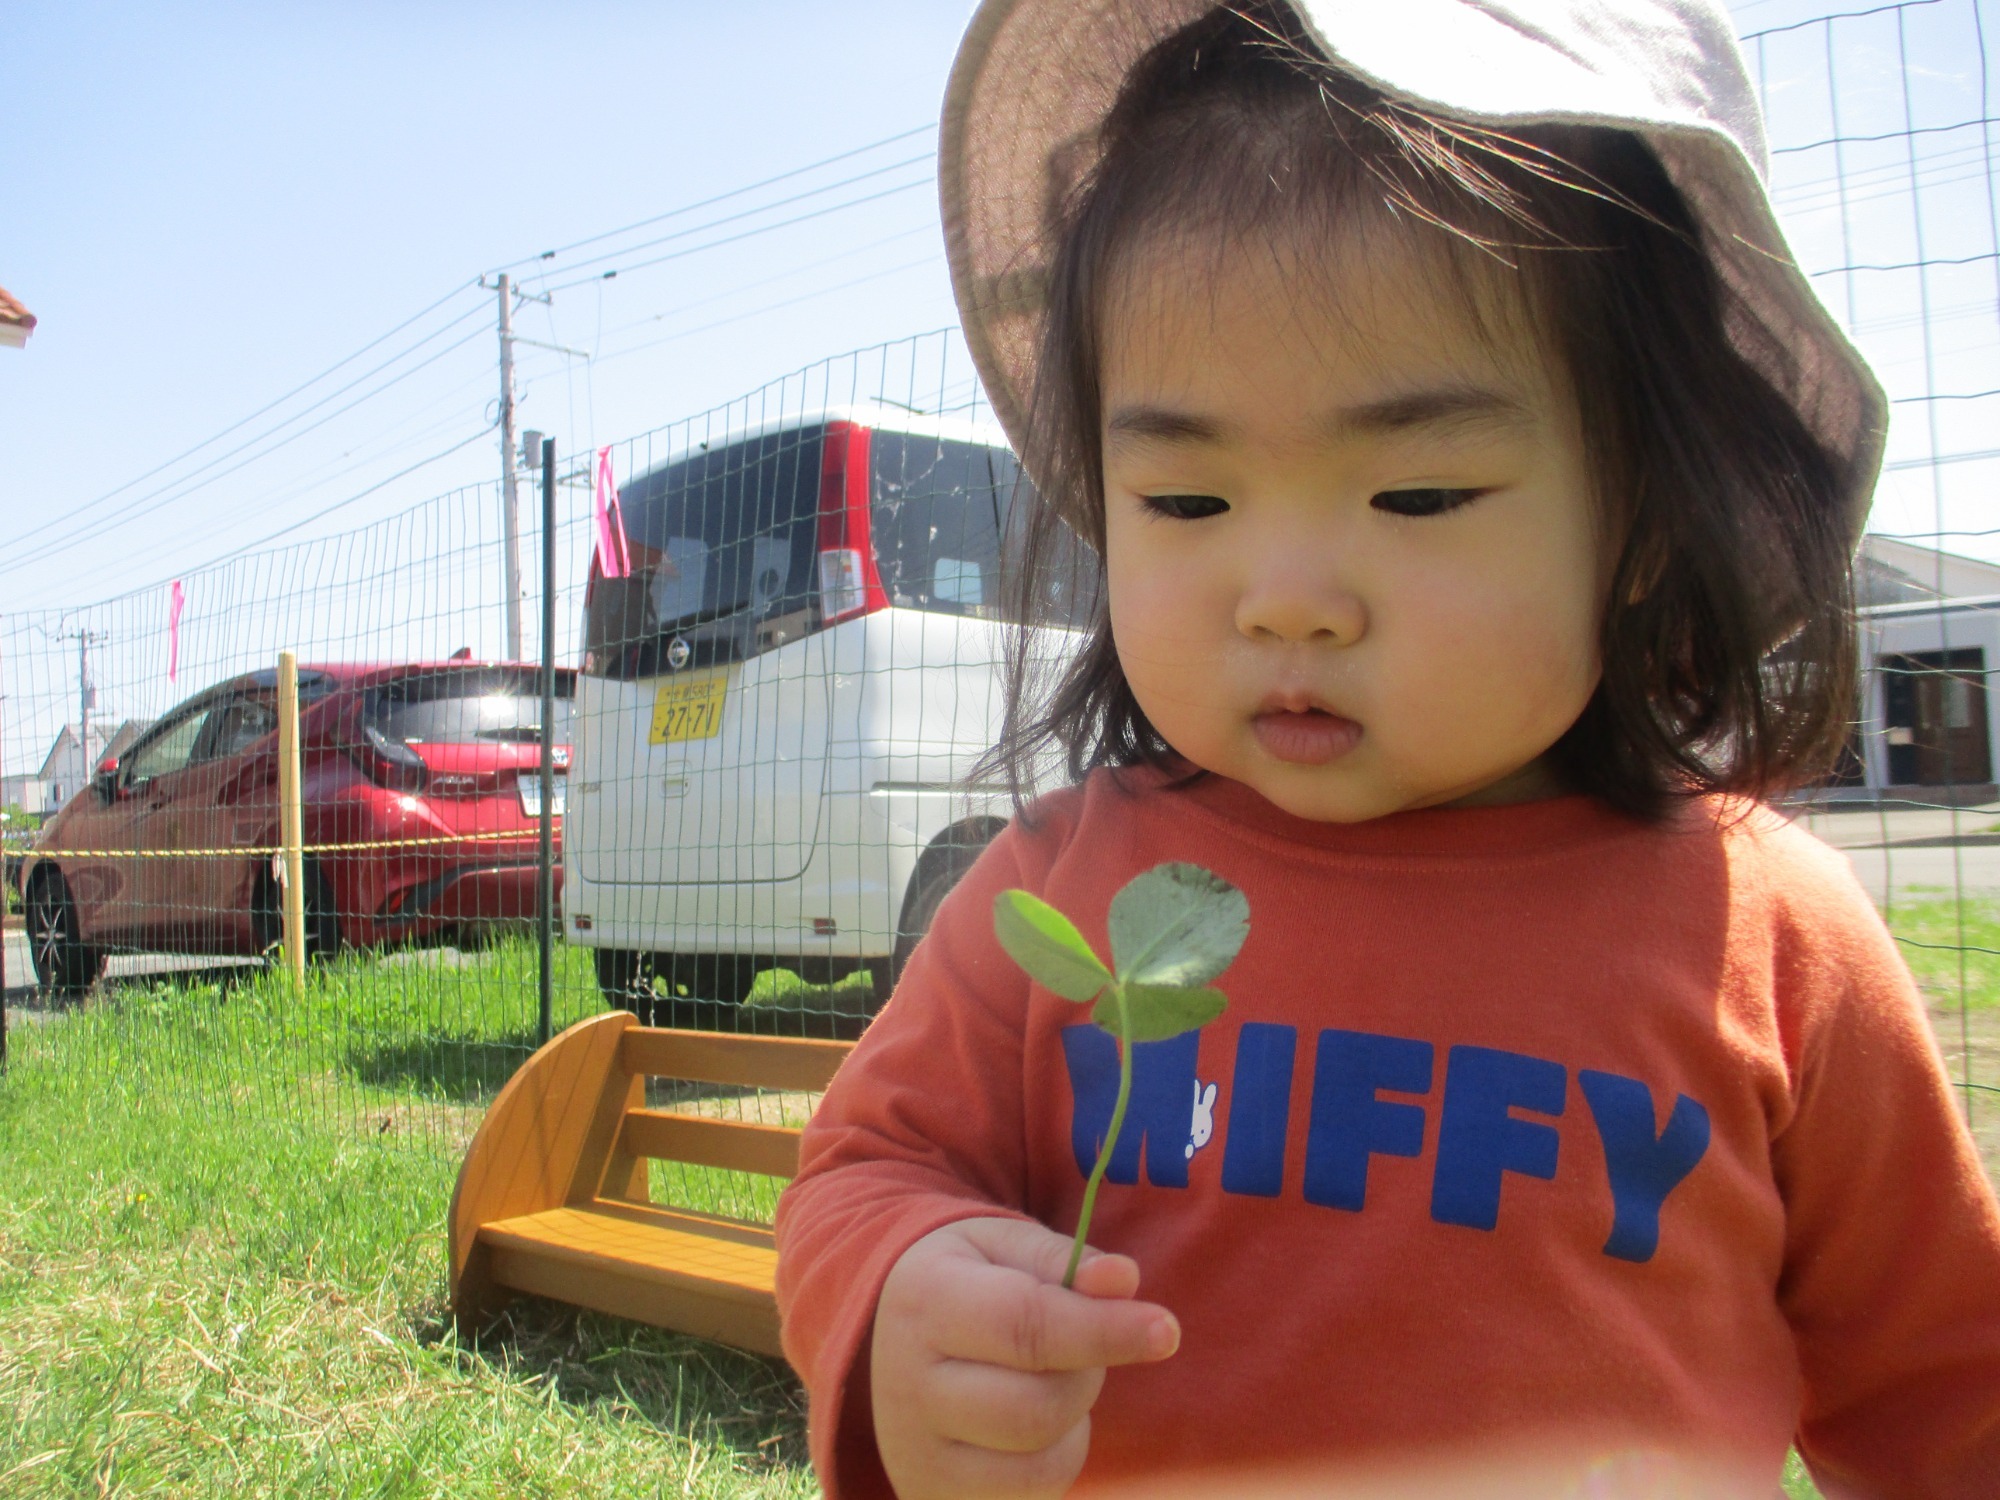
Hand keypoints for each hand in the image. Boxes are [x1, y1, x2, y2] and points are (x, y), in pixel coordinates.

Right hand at [870, 1215, 1180, 1498]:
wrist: (880, 1331)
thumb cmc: (964, 1277)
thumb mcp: (1003, 1243)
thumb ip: (1066, 1261)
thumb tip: (1125, 1282)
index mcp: (925, 1300)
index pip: (1026, 1326)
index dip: (1104, 1331)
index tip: (1167, 1329)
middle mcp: (908, 1384)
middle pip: (1036, 1406)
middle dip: (1088, 1373)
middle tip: (1086, 1343)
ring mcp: (915, 1452)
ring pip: (1037, 1461)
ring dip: (1075, 1419)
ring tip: (1053, 1379)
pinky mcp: (932, 1494)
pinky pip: (1028, 1496)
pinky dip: (1056, 1459)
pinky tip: (1037, 1423)